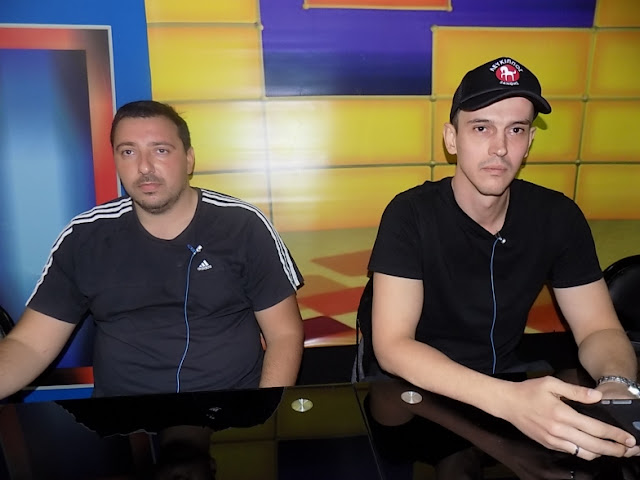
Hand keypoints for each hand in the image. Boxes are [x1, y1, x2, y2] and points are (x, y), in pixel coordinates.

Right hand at [499, 376, 636, 459]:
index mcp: (562, 414)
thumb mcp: (551, 383)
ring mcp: (553, 440)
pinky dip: (586, 452)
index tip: (629, 438)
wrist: (506, 403)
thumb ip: (576, 391)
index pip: (595, 428)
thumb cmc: (528, 391)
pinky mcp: (548, 444)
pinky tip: (593, 448)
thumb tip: (597, 396)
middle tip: (629, 450)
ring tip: (614, 450)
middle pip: (593, 446)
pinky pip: (572, 452)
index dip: (615, 435)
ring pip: (584, 453)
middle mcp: (559, 430)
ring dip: (602, 454)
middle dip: (614, 449)